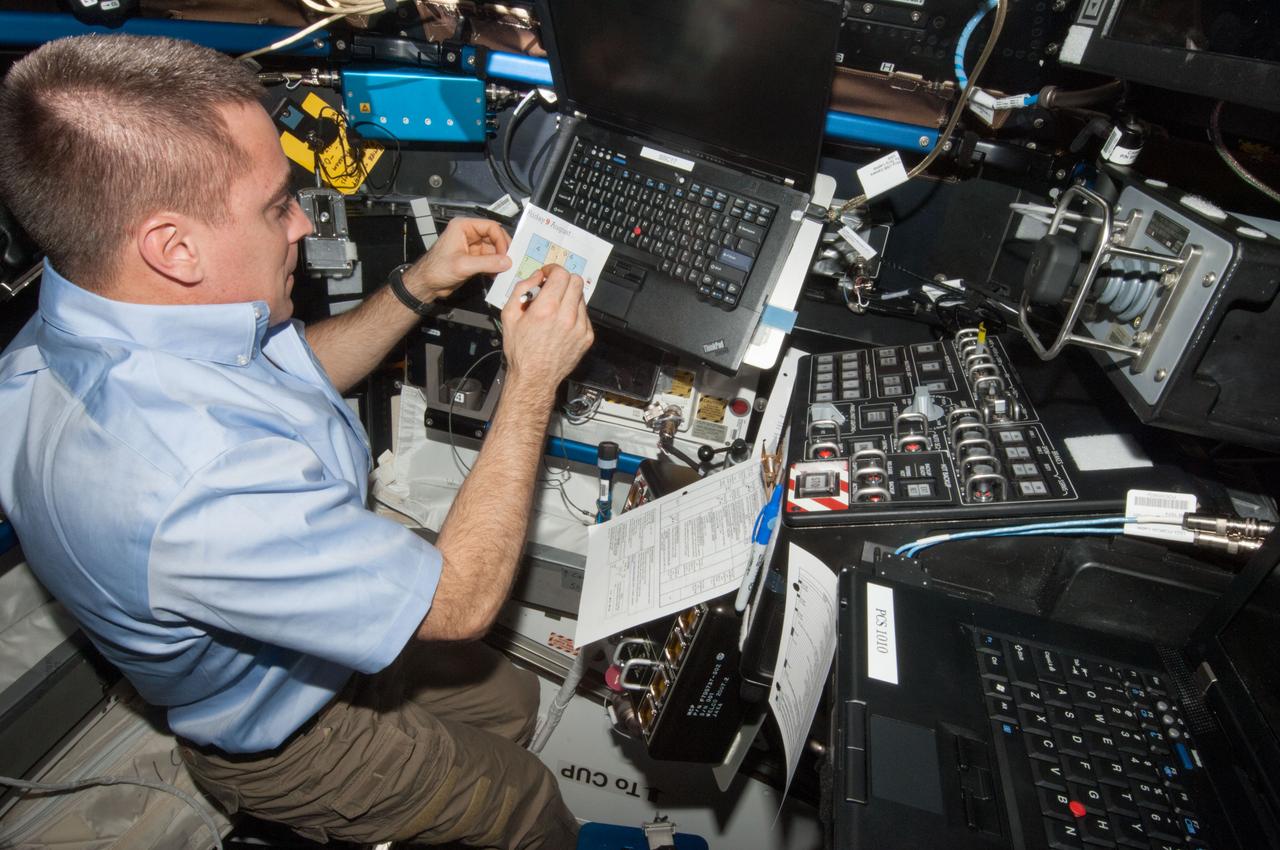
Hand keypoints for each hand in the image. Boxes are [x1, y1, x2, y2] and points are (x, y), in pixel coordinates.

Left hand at [402, 217, 511, 301]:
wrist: (426, 285)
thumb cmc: (436, 270)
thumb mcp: (463, 265)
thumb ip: (487, 263)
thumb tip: (507, 262)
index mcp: (463, 227)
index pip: (491, 227)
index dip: (501, 240)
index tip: (506, 254)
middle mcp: (468, 234)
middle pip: (494, 237)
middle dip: (503, 250)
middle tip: (510, 262)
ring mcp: (471, 247)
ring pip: (493, 250)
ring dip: (500, 261)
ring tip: (505, 271)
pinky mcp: (473, 259)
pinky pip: (489, 260)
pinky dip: (495, 267)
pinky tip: (497, 275)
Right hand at [500, 265, 593, 391]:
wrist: (534, 377)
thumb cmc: (521, 351)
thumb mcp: (509, 316)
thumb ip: (521, 289)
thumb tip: (536, 276)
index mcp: (546, 309)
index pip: (561, 274)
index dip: (553, 270)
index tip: (548, 275)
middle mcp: (566, 317)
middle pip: (576, 281)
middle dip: (563, 280)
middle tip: (553, 287)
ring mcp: (580, 327)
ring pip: (582, 296)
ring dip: (569, 296)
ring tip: (556, 308)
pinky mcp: (587, 337)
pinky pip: (585, 314)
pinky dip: (575, 312)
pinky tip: (562, 322)